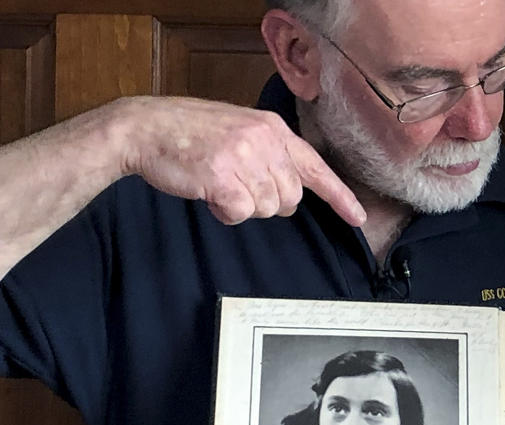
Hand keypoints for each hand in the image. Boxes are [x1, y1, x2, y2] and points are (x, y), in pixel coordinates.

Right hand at [118, 96, 365, 226]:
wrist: (146, 128)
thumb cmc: (190, 135)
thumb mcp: (240, 132)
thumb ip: (269, 156)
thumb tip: (289, 195)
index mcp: (272, 127)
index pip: (315, 166)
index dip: (338, 196)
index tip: (358, 217)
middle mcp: (265, 139)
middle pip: (290, 198)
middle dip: (267, 202)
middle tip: (237, 184)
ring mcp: (245, 157)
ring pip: (267, 209)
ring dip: (243, 206)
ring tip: (219, 183)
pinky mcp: (225, 177)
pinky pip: (242, 213)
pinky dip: (226, 212)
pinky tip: (210, 193)